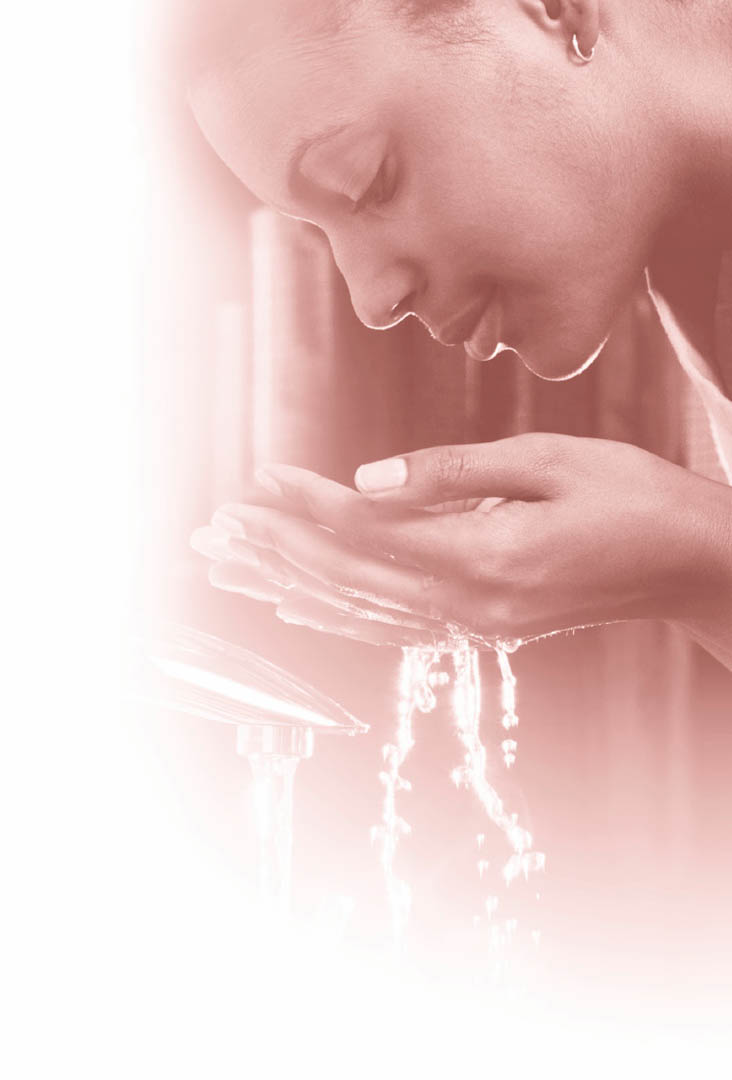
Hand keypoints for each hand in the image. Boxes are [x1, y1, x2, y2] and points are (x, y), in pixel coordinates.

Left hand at [191, 434, 731, 652]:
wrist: (693, 567)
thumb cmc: (635, 498)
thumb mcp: (552, 460)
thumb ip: (454, 472)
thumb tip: (367, 481)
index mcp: (491, 557)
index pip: (373, 532)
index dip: (310, 505)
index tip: (261, 478)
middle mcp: (475, 605)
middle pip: (352, 580)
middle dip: (279, 551)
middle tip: (218, 528)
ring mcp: (478, 626)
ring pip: (363, 610)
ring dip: (292, 585)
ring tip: (235, 565)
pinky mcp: (484, 628)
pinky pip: (392, 628)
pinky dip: (338, 615)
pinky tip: (299, 603)